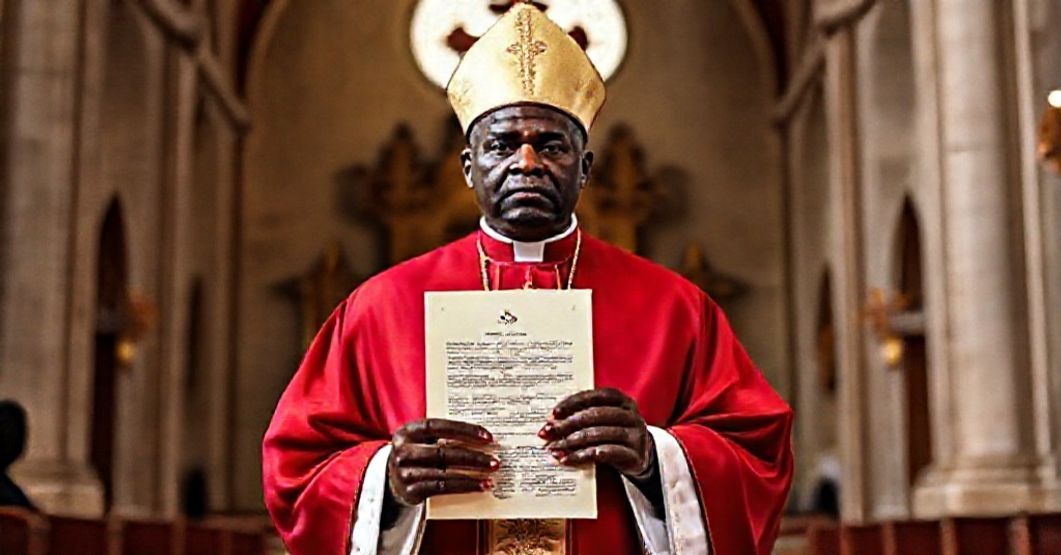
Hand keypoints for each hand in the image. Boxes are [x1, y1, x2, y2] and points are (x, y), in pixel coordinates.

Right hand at [387, 418, 499, 505]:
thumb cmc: (416, 453)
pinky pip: (442, 488)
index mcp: (407, 431)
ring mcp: (405, 472)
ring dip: (472, 475)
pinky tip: (480, 486)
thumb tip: (481, 436)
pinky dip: (464, 486)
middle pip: (444, 452)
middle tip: (495, 460)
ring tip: (491, 475)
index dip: (464, 430)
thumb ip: (442, 434)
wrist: (392, 479)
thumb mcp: (422, 439)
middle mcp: (403, 451)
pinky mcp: (411, 490)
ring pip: (445, 472)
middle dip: (473, 456)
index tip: (487, 437)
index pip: (439, 427)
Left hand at [539, 388, 653, 477]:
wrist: (641, 456)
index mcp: (623, 401)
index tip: (554, 412)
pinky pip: (605, 453)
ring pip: (599, 434)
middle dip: (568, 424)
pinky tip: (569, 458)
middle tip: (548, 432)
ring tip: (554, 447)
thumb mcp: (606, 420)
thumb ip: (586, 415)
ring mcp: (635, 435)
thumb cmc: (615, 434)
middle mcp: (631, 415)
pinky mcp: (634, 455)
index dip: (574, 402)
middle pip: (595, 415)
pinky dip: (584, 456)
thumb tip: (552, 422)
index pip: (596, 396)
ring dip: (572, 441)